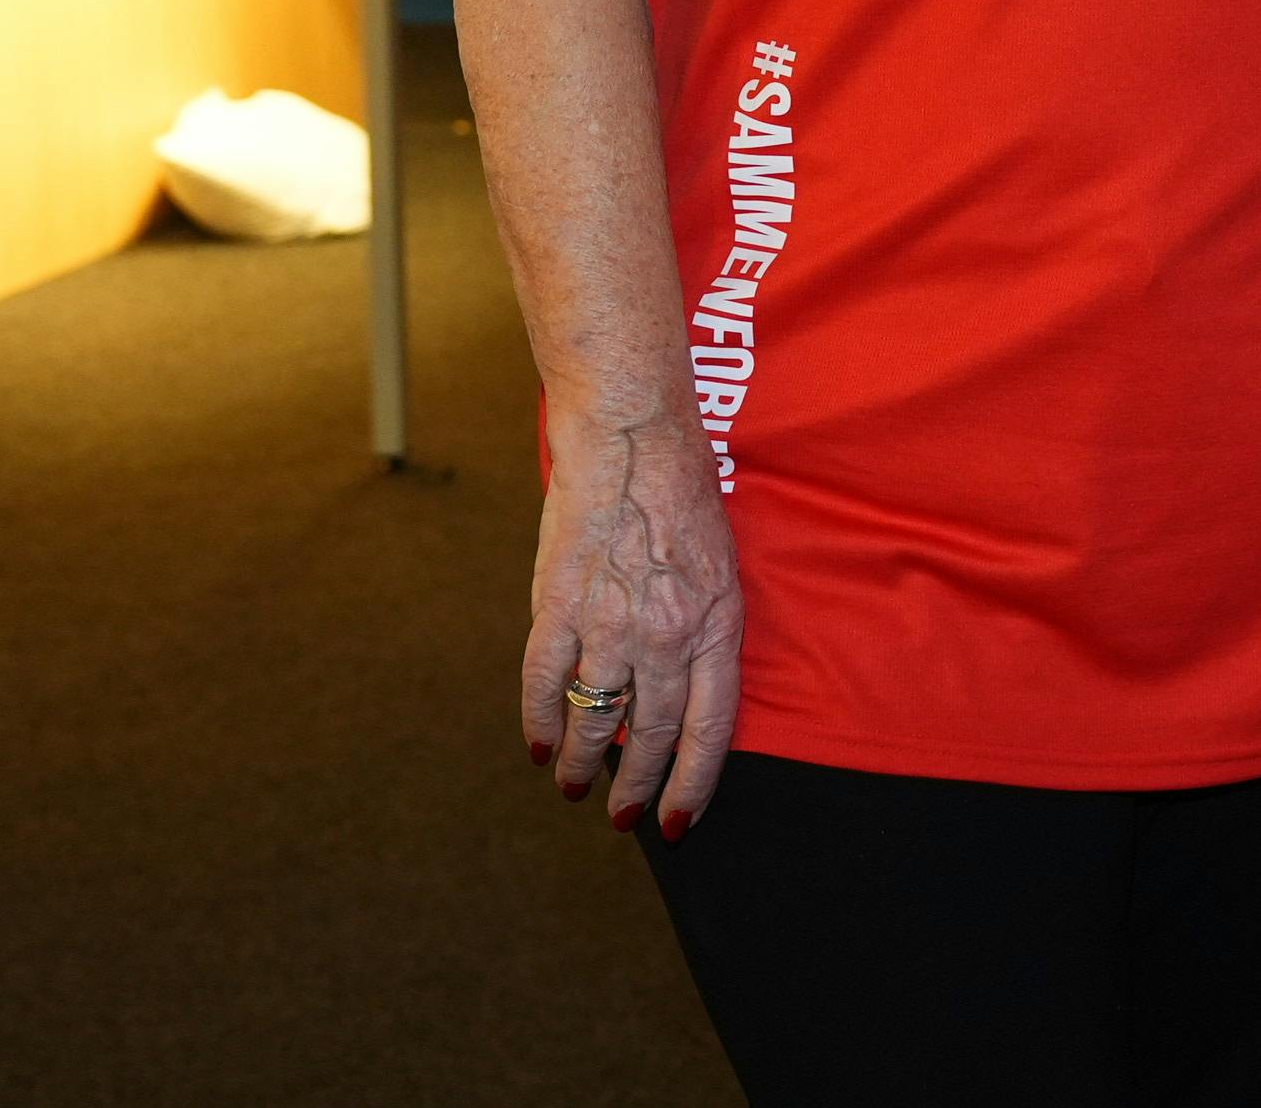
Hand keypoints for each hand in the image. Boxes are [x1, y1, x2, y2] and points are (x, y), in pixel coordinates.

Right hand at [523, 412, 743, 837]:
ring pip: (595, 718)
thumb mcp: (722, 567)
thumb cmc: (683, 496)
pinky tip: (538, 745)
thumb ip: (705, 629)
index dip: (694, 782)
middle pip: (651, 734)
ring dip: (583, 762)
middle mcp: (667, 634)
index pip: (710, 728)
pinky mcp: (558, 607)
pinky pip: (544, 682)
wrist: (633, 440)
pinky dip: (538, 721)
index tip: (680, 820)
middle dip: (638, 786)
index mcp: (716, 624)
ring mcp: (609, 623)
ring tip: (575, 786)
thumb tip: (684, 689)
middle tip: (625, 816)